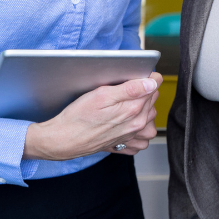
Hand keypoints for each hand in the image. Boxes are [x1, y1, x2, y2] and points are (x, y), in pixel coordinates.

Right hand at [23, 72, 162, 160]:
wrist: (64, 140)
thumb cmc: (78, 116)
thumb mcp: (102, 95)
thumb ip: (130, 89)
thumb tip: (152, 82)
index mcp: (133, 110)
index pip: (154, 86)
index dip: (148, 76)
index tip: (138, 73)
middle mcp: (136, 125)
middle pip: (153, 101)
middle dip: (145, 91)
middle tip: (127, 87)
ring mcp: (131, 136)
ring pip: (150, 120)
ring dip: (145, 110)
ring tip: (128, 104)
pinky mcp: (124, 144)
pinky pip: (142, 139)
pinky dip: (139, 131)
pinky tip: (127, 123)